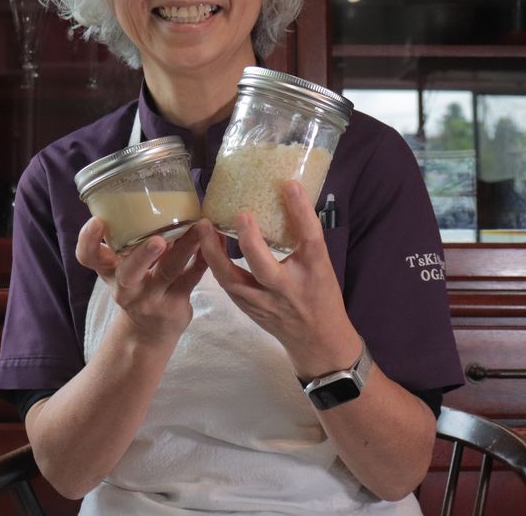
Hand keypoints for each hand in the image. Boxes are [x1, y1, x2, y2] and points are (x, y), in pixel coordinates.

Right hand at [76, 217, 212, 344]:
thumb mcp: (123, 267)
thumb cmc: (135, 286)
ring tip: (200, 226)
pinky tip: (215, 240)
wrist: (148, 332)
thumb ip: (129, 241)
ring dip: (186, 247)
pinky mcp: (175, 305)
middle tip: (157, 240)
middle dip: (143, 255)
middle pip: (129, 272)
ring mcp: (151, 298)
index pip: (88, 257)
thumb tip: (149, 196)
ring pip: (169, 271)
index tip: (97, 221)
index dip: (88, 240)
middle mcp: (126, 287)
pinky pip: (192, 278)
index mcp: (109, 271)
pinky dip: (204, 257)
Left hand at [199, 180, 360, 377]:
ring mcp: (265, 303)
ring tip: (204, 227)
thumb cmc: (321, 295)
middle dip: (249, 241)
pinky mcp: (248, 309)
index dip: (300, 212)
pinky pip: (227, 286)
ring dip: (214, 254)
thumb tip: (286, 195)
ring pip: (232, 281)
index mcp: (315, 272)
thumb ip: (303, 237)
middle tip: (240, 214)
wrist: (317, 341)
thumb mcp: (321, 265)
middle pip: (265, 267)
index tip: (289, 185)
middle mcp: (288, 290)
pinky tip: (206, 245)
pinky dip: (214, 264)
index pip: (310, 238)